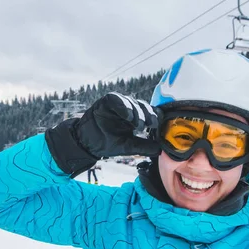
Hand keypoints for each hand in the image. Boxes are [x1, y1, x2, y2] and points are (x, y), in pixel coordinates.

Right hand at [45, 93, 160, 176]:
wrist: (89, 143)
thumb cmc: (109, 143)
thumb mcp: (129, 147)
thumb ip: (144, 147)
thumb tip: (160, 149)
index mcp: (136, 118)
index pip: (150, 112)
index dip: (155, 117)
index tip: (158, 127)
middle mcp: (129, 109)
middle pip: (143, 106)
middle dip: (148, 115)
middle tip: (151, 125)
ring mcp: (118, 104)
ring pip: (132, 102)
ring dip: (137, 113)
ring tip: (137, 125)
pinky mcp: (107, 101)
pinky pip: (117, 99)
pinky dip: (123, 106)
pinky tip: (127, 116)